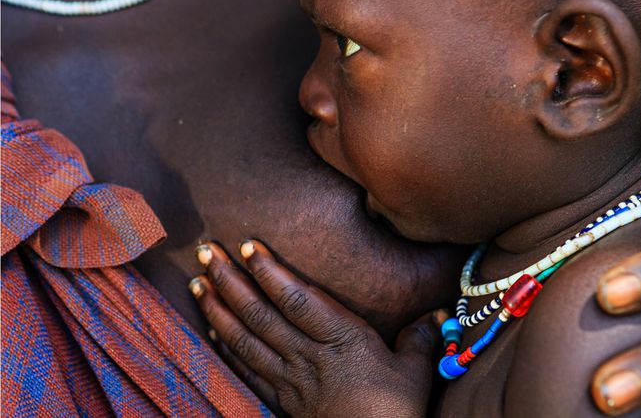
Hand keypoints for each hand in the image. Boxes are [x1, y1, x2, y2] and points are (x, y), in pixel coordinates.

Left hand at [189, 239, 436, 417]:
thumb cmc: (396, 413)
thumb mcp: (416, 373)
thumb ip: (419, 338)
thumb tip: (436, 313)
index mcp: (340, 340)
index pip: (297, 299)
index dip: (270, 271)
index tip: (247, 245)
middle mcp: (308, 356)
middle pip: (260, 314)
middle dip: (230, 281)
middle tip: (206, 251)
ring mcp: (290, 379)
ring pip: (245, 339)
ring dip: (219, 309)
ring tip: (199, 283)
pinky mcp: (283, 400)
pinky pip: (246, 370)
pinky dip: (226, 347)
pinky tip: (213, 329)